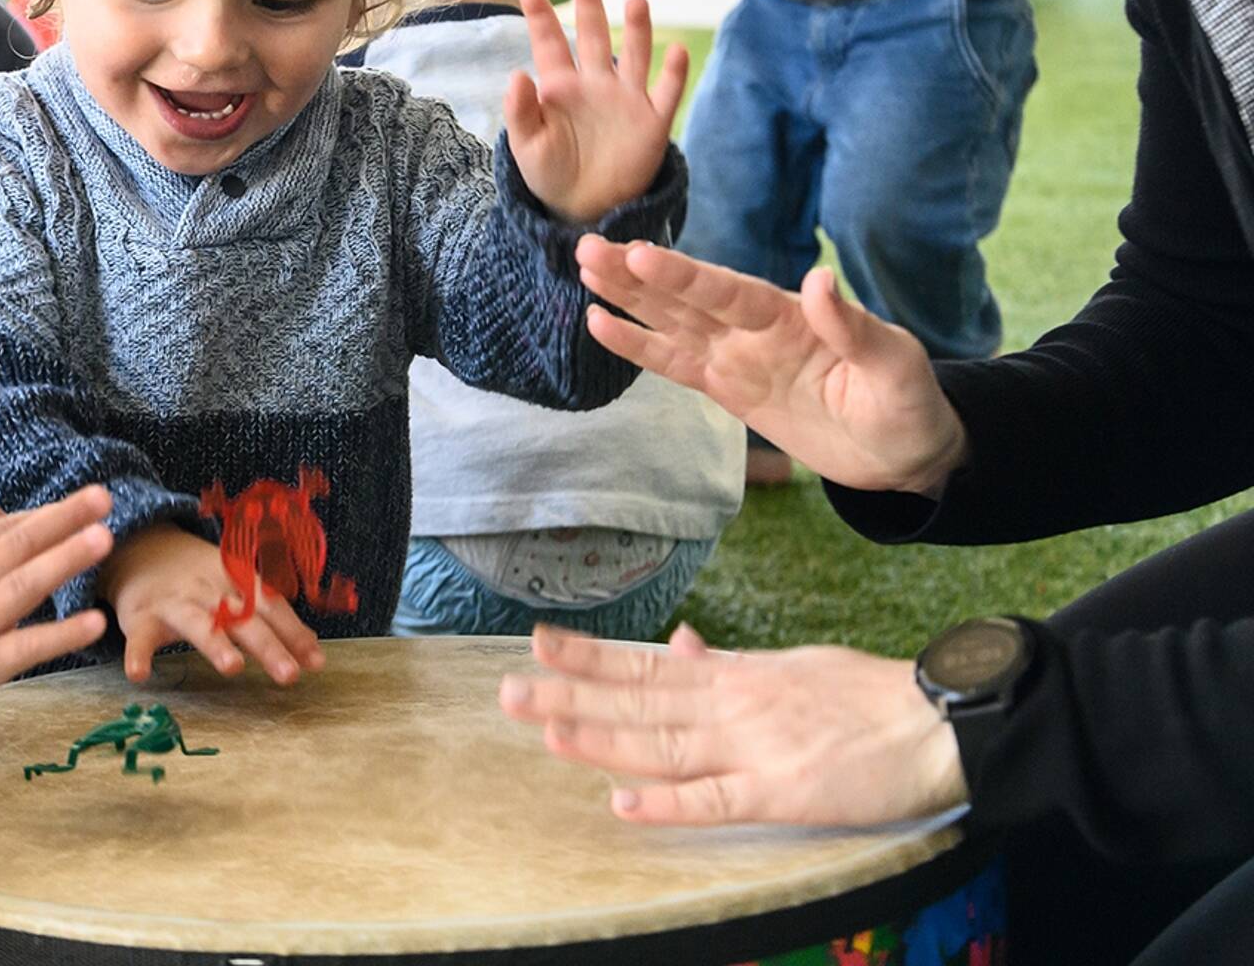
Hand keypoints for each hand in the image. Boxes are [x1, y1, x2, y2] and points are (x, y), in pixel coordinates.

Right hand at [0, 484, 113, 726]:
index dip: (43, 514)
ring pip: (24, 586)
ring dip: (65, 560)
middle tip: (104, 497)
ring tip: (104, 539)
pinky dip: (60, 635)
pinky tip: (95, 622)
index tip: (82, 500)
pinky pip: (25, 648)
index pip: (2, 529)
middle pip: (19, 545)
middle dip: (63, 519)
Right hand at [99, 523, 324, 686]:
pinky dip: (138, 654)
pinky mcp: (141, 617)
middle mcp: (209, 588)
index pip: (270, 604)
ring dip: (215, 644)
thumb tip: (311, 650)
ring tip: (233, 668)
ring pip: (197, 622)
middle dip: (267, 645)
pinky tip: (140, 675)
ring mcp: (174, 602)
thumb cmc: (200, 578)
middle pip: (242, 617)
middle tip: (289, 675)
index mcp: (237, 579)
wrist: (142, 548)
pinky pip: (140, 637)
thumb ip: (269, 617)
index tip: (316, 661)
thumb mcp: (236, 587)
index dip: (293, 631)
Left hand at [500, 623, 965, 826]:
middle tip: (508, 689)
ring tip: (545, 729)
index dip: (590, 654)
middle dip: (571, 693)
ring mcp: (753, 746)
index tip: (538, 641)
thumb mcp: (788, 664)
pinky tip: (623, 801)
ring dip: (600, 737)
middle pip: (638, 699)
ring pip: (661, 742)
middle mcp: (731, 703)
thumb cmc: (861, 694)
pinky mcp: (781, 792)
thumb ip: (729, 662)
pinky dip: (667, 802)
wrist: (933, 717)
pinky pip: (714, 800)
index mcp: (734, 674)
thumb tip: (681, 641)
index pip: (646, 661)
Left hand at [506, 0, 686, 222]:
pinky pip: (667, 93)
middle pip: (594, 36)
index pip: (548, 44)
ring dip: (638, 29)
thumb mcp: (526, 147)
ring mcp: (626, 99)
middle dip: (590, 6)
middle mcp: (595, 84)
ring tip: (636, 0)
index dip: (540, 16)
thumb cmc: (550, 174)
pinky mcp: (652, 122)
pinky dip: (674, 73)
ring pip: (635, 55)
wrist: (584, 209)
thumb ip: (520, 111)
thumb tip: (517, 74)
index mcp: (560, 87)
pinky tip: (676, 50)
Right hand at [575, 242, 967, 494]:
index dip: (684, 276)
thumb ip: (853, 327)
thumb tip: (820, 281)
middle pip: (687, 298)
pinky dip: (639, 347)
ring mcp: (739, 357)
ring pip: (672, 322)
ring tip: (585, 267)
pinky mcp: (729, 389)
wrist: (904, 454)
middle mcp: (756, 329)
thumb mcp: (895, 367)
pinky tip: (601, 325)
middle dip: (638, 274)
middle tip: (588, 247)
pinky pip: (676, 365)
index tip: (642, 253)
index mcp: (793, 316)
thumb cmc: (908, 403)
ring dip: (630, 296)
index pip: (729, 292)